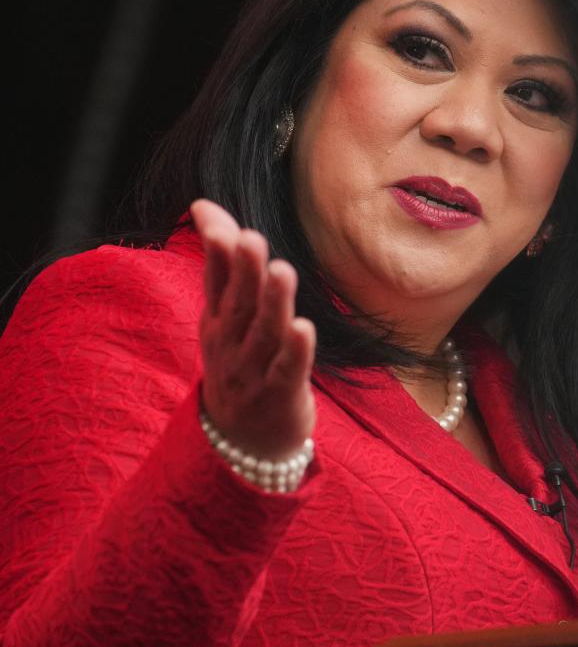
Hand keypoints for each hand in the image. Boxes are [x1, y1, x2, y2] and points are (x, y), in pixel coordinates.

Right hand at [191, 199, 316, 460]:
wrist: (243, 442)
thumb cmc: (239, 362)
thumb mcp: (224, 314)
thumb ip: (222, 262)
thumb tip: (204, 204)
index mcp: (218, 322)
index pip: (214, 284)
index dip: (217, 255)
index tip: (218, 224)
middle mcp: (231, 345)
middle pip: (238, 305)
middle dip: (244, 271)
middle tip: (252, 238)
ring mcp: (253, 372)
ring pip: (264, 334)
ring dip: (273, 303)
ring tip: (281, 270)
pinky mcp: (281, 395)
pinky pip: (288, 370)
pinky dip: (296, 351)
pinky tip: (305, 328)